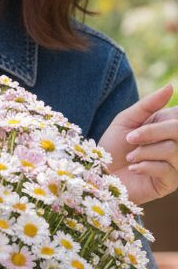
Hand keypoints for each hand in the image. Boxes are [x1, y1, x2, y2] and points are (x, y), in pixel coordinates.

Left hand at [99, 83, 177, 205]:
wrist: (99, 174)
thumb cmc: (112, 147)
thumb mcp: (126, 121)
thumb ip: (148, 104)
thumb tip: (170, 86)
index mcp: (168, 126)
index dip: (163, 121)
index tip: (137, 128)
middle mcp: (177, 144)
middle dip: (151, 133)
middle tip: (130, 139)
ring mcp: (177, 164)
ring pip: (173, 150)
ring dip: (144, 152)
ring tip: (129, 157)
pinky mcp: (171, 182)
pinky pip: (167, 170)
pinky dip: (145, 166)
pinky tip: (133, 169)